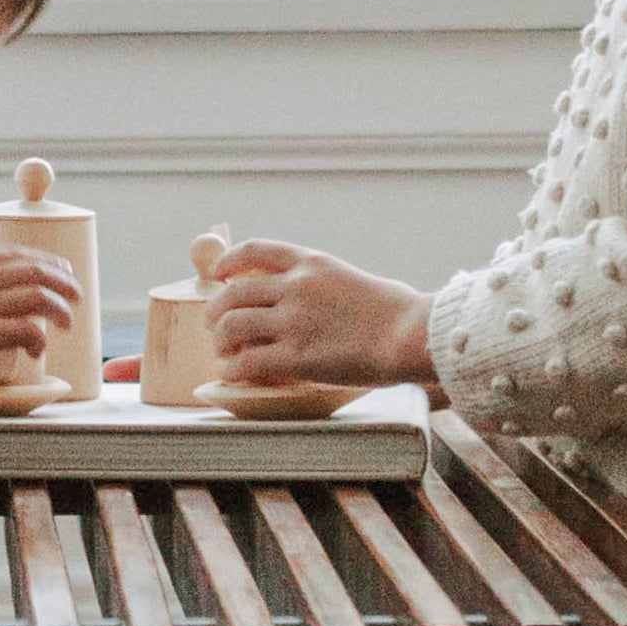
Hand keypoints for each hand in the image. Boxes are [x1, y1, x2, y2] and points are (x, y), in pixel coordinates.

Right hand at [0, 253, 79, 371]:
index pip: (16, 254)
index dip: (46, 260)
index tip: (61, 268)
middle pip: (35, 270)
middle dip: (63, 281)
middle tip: (76, 295)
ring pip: (36, 296)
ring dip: (60, 308)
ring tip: (68, 322)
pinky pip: (21, 330)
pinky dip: (38, 338)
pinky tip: (39, 348)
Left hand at [206, 241, 433, 393]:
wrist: (412, 335)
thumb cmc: (400, 312)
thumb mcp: (358, 281)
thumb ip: (329, 286)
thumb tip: (325, 302)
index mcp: (312, 263)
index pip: (255, 250)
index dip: (228, 262)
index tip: (218, 274)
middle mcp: (295, 287)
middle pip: (233, 292)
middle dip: (217, 310)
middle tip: (215, 325)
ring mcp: (293, 321)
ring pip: (232, 325)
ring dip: (221, 340)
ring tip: (223, 352)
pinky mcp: (296, 356)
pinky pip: (248, 362)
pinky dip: (234, 369)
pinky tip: (234, 375)